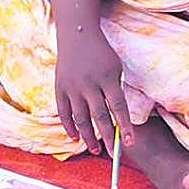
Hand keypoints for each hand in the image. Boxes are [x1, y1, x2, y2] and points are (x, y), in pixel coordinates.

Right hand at [55, 29, 132, 153]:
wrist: (77, 34)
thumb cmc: (101, 53)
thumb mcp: (115, 68)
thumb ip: (116, 91)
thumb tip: (117, 121)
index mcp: (107, 77)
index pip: (118, 107)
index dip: (124, 127)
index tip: (129, 143)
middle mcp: (89, 83)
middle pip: (99, 116)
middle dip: (107, 138)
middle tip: (113, 155)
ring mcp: (72, 86)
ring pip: (80, 118)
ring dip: (88, 136)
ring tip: (95, 150)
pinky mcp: (60, 87)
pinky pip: (63, 112)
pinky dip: (69, 126)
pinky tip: (76, 138)